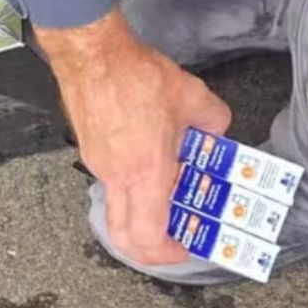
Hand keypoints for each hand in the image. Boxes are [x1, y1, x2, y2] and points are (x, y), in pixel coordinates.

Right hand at [37, 9, 230, 265]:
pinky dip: (132, 182)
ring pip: (117, 206)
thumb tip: (217, 131)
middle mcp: (116, 176)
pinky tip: (150, 155)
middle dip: (150, 248)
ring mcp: (98, 164)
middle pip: (123, 235)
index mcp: (144, 173)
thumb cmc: (133, 75)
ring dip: (144, 209)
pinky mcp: (90, 148)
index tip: (187, 245)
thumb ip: (213, 122)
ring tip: (171, 185)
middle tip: (175, 235)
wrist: (91, 53)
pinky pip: (111, 180)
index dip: (168, 254)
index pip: (148, 237)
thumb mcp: (193, 97)